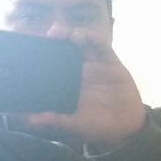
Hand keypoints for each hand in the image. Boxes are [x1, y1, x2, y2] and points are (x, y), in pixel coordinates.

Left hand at [13, 29, 145, 150]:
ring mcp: (96, 65)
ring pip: (84, 43)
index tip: (37, 45)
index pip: (52, 62)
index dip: (45, 51)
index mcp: (67, 83)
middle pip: (66, 47)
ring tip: (72, 35)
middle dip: (59, 37)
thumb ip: (57, 121)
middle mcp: (79, 71)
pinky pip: (104, 47)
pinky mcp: (112, 63)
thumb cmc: (99, 126)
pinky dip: (96, 38)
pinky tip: (91, 37)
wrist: (127, 127)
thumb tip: (32, 120)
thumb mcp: (76, 125)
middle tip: (54, 33)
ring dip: (76, 34)